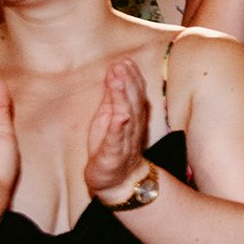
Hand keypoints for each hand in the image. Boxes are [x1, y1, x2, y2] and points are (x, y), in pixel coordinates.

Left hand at [85, 59, 151, 196]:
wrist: (119, 182)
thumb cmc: (112, 148)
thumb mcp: (109, 117)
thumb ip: (112, 95)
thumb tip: (115, 70)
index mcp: (131, 117)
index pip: (134, 94)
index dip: (131, 78)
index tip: (125, 61)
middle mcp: (132, 127)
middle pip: (133, 101)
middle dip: (128, 82)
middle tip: (122, 64)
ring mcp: (124, 141)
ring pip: (127, 116)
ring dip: (123, 97)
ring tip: (117, 79)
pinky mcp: (113, 155)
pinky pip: (117, 140)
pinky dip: (119, 127)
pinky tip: (120, 116)